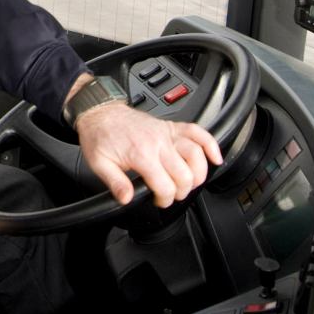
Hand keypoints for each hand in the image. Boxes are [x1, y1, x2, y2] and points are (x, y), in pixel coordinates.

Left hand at [75, 101, 222, 207]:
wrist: (100, 112)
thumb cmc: (100, 136)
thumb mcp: (99, 163)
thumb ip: (114, 182)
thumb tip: (126, 198)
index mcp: (141, 154)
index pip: (165, 185)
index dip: (165, 199)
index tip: (159, 201)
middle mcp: (157, 143)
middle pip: (185, 174)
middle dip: (181, 191)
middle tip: (171, 194)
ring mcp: (166, 133)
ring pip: (196, 155)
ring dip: (198, 173)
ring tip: (189, 182)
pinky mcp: (171, 126)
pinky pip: (197, 132)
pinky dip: (210, 144)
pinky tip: (215, 157)